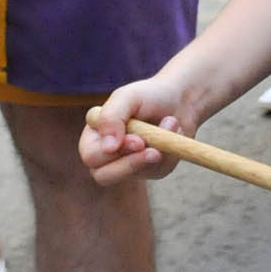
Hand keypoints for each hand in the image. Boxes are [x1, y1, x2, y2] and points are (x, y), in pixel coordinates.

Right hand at [80, 78, 211, 185]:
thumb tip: (108, 147)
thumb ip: (111, 117)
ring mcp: (128, 163)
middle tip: (155, 151)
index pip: (91, 156)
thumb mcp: (128, 97)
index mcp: (94, 135)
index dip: (113, 153)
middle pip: (104, 176)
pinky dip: (171, 153)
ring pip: (136, 174)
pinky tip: (174, 132)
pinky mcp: (150, 169)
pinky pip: (159, 171)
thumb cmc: (148, 95)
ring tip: (171, 123)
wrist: (179, 98)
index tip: (138, 141)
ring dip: (159, 151)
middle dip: (132, 163)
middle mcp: (106, 153)